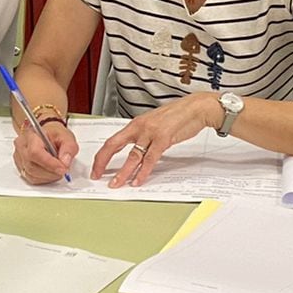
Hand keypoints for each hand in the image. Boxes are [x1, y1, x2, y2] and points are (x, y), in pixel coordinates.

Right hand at [12, 113, 78, 185]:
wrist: (47, 136)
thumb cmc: (54, 135)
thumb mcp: (66, 137)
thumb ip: (68, 148)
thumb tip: (65, 162)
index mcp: (31, 135)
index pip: (35, 152)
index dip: (49, 163)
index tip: (63, 169)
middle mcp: (21, 146)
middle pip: (32, 166)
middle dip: (51, 172)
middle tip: (63, 170)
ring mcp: (19, 157)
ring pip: (31, 174)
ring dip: (48, 176)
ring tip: (57, 169)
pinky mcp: (20, 167)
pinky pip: (31, 178)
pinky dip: (43, 179)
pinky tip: (50, 172)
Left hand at [91, 93, 220, 187]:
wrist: (196, 108)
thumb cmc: (177, 116)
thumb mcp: (154, 124)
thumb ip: (143, 136)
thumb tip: (136, 149)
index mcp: (135, 124)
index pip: (112, 140)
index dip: (102, 155)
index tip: (96, 167)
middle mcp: (139, 127)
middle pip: (114, 146)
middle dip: (102, 162)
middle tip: (97, 175)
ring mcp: (151, 133)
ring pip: (132, 156)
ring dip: (123, 172)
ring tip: (116, 184)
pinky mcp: (163, 139)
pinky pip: (150, 159)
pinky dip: (143, 172)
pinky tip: (138, 180)